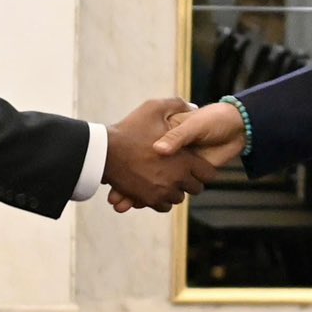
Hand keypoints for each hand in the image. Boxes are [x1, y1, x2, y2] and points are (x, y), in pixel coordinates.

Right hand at [103, 98, 215, 212]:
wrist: (104, 151)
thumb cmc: (130, 128)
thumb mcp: (155, 108)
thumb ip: (177, 105)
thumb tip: (193, 106)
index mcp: (184, 159)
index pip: (208, 174)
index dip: (204, 169)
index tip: (196, 163)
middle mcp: (177, 179)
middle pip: (195, 188)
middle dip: (190, 181)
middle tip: (181, 171)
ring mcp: (162, 191)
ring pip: (178, 198)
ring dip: (175, 190)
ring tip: (166, 178)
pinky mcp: (148, 199)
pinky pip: (163, 206)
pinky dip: (161, 199)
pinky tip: (156, 187)